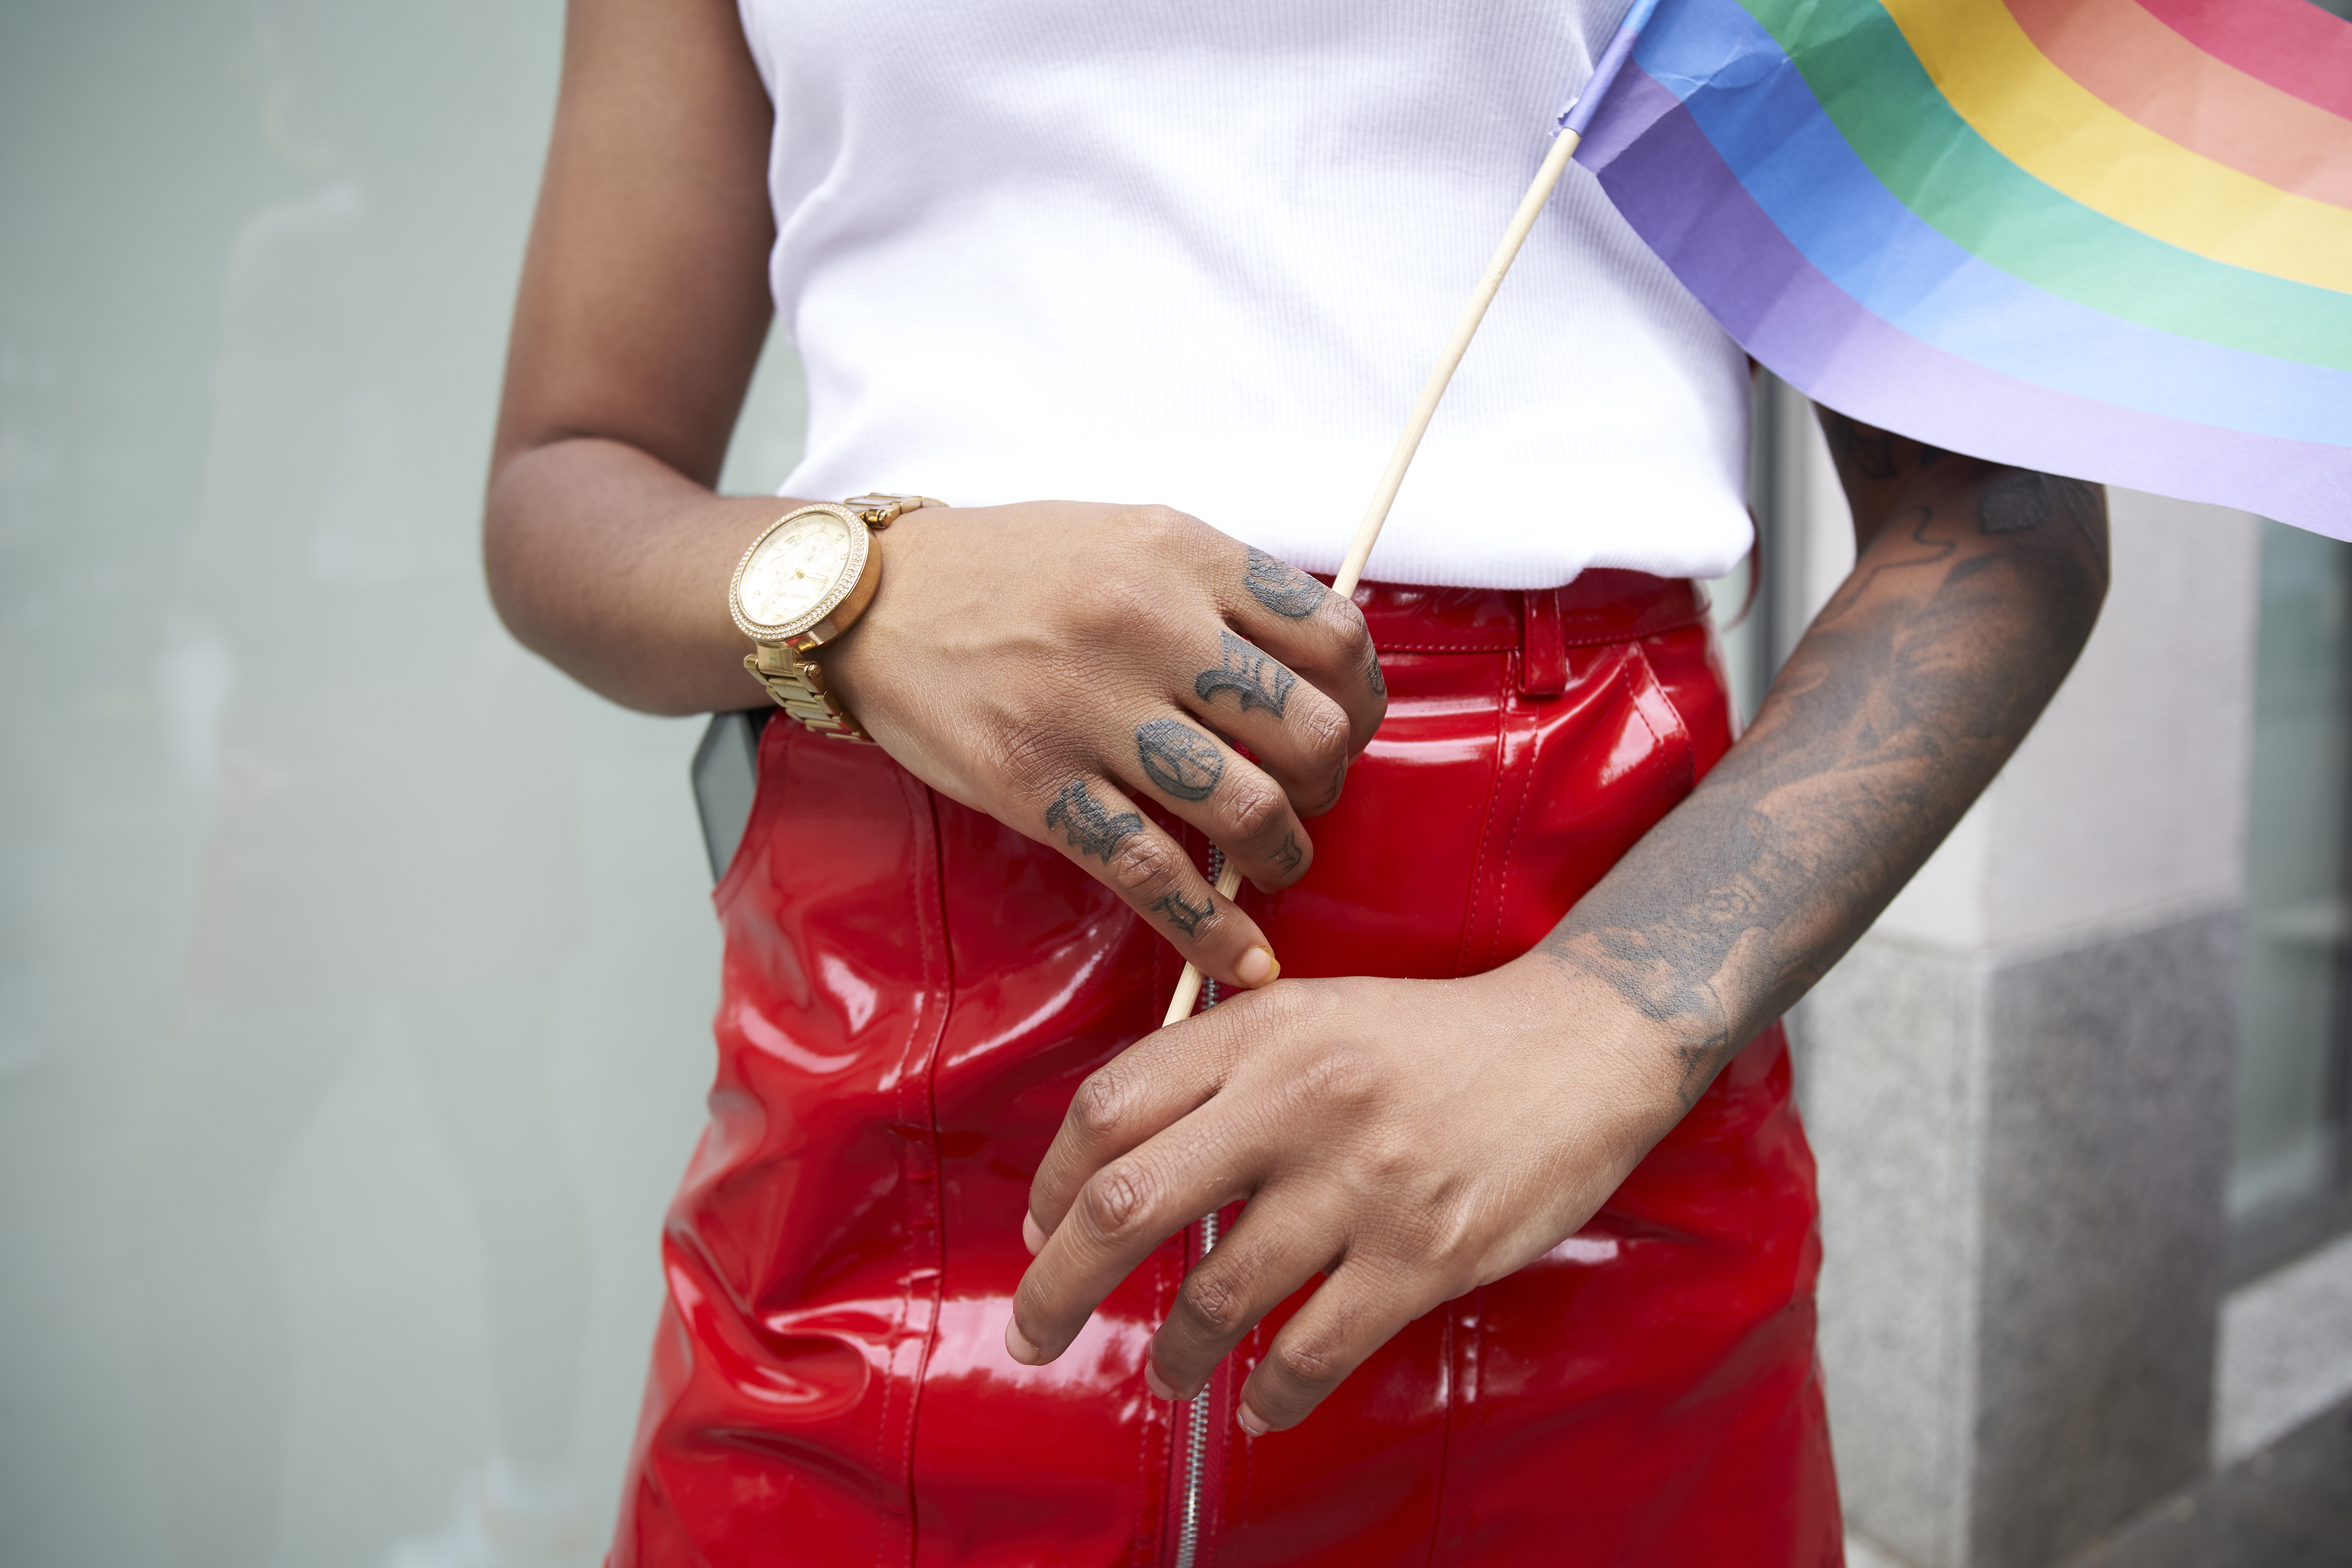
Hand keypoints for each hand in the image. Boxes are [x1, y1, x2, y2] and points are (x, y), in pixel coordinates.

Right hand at [821, 501, 1385, 989]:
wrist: (871, 598)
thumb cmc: (1010, 571)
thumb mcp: (1128, 538)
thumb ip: (1218, 591)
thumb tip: (1311, 669)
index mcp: (1183, 555)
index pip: (1332, 635)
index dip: (1361, 699)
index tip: (1348, 728)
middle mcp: (1148, 624)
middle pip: (1307, 729)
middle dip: (1330, 782)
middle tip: (1309, 798)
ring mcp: (1090, 708)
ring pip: (1245, 807)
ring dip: (1282, 853)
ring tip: (1275, 861)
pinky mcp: (1037, 785)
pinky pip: (1152, 874)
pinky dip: (1212, 930)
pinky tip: (1243, 960)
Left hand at [1003, 960, 1687, 1431]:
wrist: (1580, 1043)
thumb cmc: (1430, 1039)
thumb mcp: (1312, 1015)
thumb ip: (1217, 1072)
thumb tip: (1111, 1171)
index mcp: (1263, 1032)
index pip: (1109, 1107)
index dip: (1053, 1182)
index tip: (1041, 1229)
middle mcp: (1300, 1100)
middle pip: (1129, 1202)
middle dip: (1058, 1284)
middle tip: (1035, 1333)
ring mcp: (1362, 1181)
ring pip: (1216, 1294)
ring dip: (1173, 1352)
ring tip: (1169, 1370)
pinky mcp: (1424, 1254)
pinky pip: (1314, 1352)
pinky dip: (1272, 1395)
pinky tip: (1259, 1407)